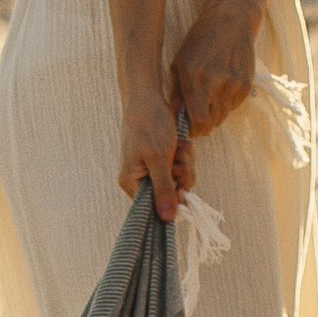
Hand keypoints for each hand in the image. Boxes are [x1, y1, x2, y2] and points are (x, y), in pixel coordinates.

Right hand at [117, 83, 191, 222]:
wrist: (148, 97)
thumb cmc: (149, 125)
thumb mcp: (159, 158)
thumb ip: (164, 189)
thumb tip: (167, 219)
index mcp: (132, 183)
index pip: (154, 208)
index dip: (172, 199)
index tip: (180, 184)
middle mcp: (141, 179)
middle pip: (172, 194)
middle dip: (181, 175)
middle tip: (179, 160)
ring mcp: (154, 169)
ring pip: (181, 179)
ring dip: (185, 162)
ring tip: (178, 146)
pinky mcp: (164, 159)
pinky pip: (182, 166)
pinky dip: (184, 154)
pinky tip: (180, 142)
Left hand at [170, 0, 259, 141]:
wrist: (230, 22)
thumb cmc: (200, 42)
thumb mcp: (179, 63)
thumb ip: (176, 93)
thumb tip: (175, 117)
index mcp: (196, 80)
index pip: (200, 122)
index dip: (194, 130)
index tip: (190, 126)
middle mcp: (217, 85)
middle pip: (213, 123)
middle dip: (204, 123)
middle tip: (197, 114)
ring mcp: (235, 85)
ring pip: (224, 115)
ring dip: (215, 113)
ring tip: (208, 96)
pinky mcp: (246, 84)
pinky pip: (234, 105)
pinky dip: (226, 102)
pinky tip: (221, 86)